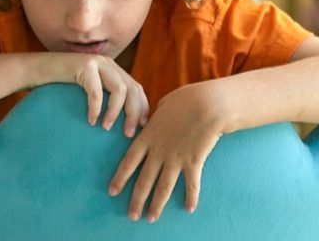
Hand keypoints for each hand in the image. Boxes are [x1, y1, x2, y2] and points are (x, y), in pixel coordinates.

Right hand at [38, 52, 147, 135]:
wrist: (40, 69)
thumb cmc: (64, 87)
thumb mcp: (90, 92)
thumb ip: (106, 99)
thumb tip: (124, 125)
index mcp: (114, 70)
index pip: (137, 88)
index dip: (143, 108)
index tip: (142, 128)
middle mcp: (108, 64)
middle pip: (132, 89)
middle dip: (134, 113)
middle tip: (128, 134)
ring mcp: (97, 62)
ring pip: (119, 89)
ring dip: (115, 112)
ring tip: (106, 128)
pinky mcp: (84, 64)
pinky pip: (96, 91)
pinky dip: (95, 108)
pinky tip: (91, 120)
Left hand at [107, 81, 225, 221]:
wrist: (206, 104)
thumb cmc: (184, 100)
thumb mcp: (162, 107)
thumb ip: (153, 119)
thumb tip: (150, 122)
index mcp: (148, 136)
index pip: (129, 160)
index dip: (120, 177)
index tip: (112, 191)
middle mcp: (159, 150)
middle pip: (144, 179)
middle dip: (136, 199)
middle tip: (131, 216)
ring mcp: (176, 157)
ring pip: (163, 187)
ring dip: (157, 204)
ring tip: (150, 218)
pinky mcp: (194, 161)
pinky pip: (191, 184)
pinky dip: (190, 197)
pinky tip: (188, 209)